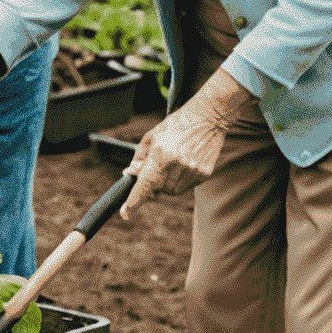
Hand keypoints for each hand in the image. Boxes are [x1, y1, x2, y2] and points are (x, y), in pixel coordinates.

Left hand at [119, 67, 252, 219]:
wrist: (207, 118)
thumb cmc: (174, 126)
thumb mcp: (151, 137)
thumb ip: (139, 158)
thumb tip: (130, 174)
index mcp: (161, 155)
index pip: (145, 184)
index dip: (134, 201)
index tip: (124, 214)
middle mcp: (178, 165)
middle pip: (158, 189)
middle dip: (154, 182)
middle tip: (158, 166)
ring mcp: (193, 171)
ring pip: (172, 191)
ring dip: (167, 183)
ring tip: (173, 161)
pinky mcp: (205, 174)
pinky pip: (186, 187)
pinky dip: (181, 180)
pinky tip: (185, 162)